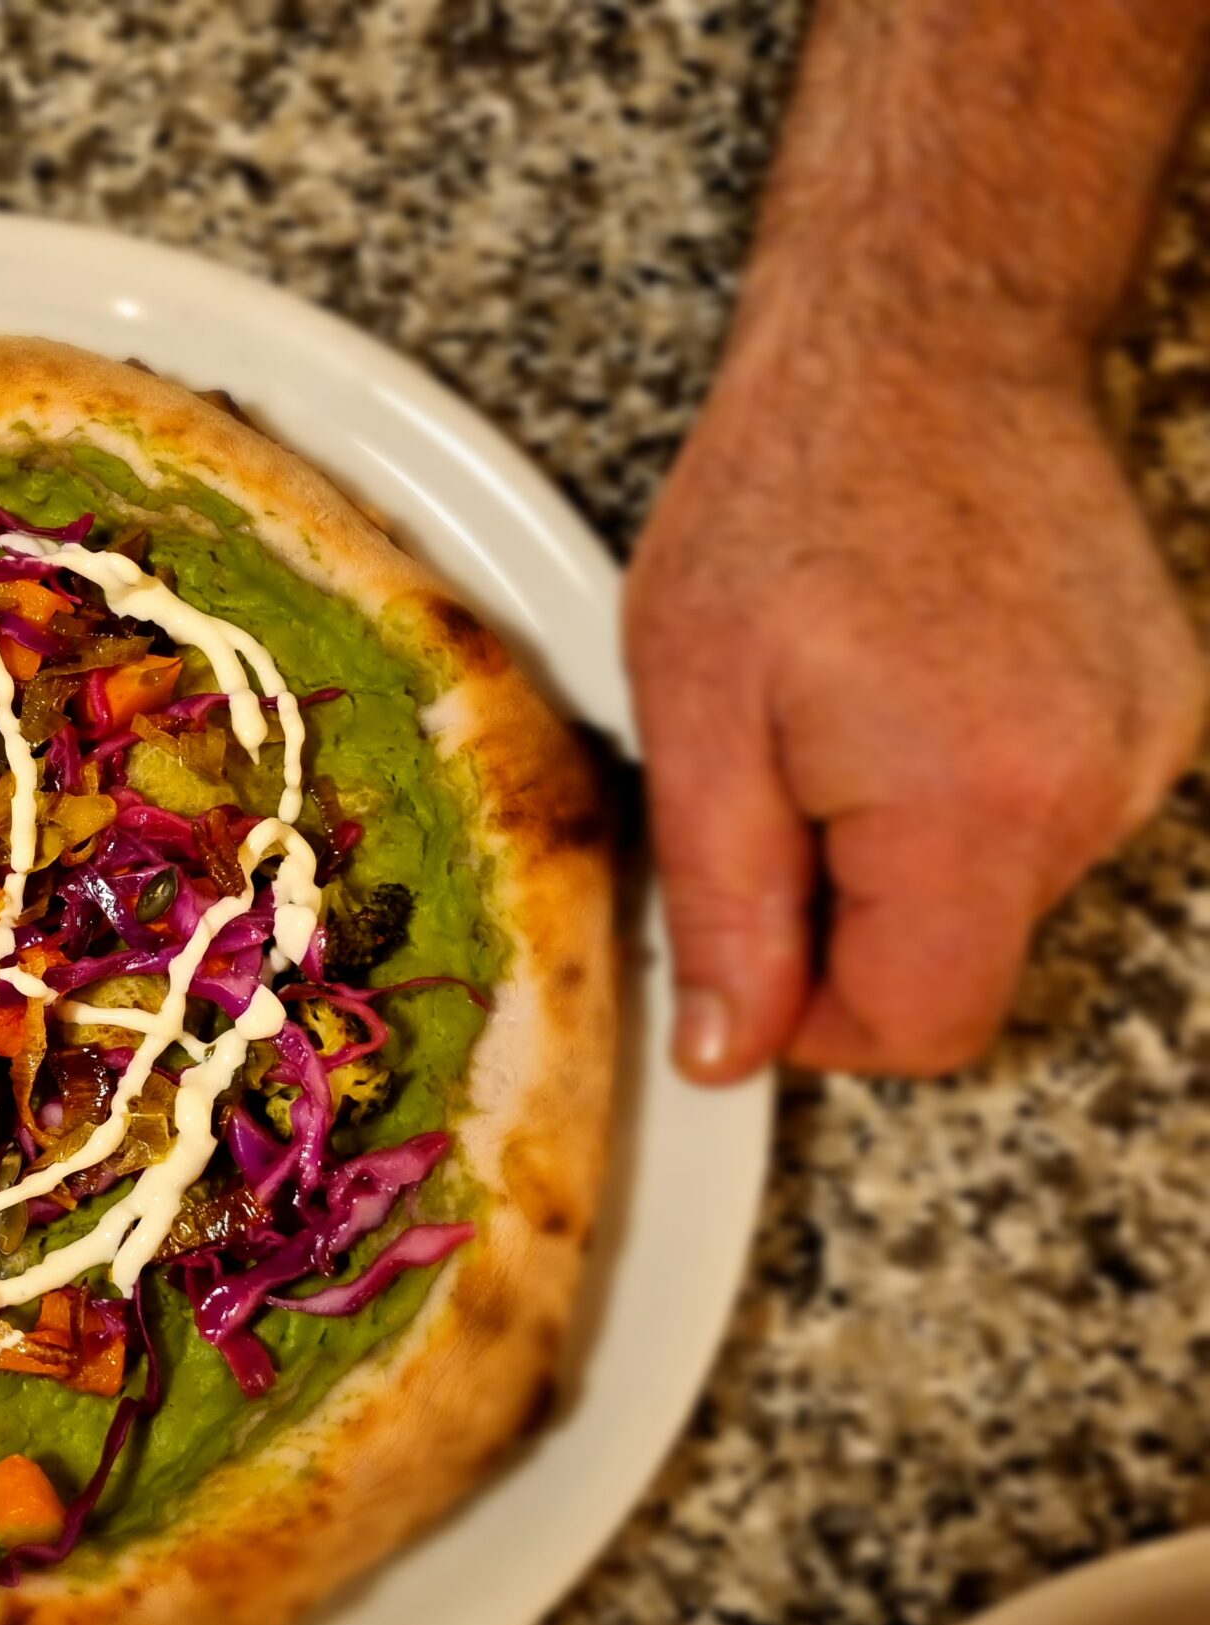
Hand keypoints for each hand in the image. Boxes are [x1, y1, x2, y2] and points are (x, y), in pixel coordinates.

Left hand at [626, 309, 1202, 1081]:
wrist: (923, 344)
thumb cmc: (789, 497)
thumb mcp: (693, 712)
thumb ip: (723, 904)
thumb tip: (728, 1054)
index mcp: (978, 805)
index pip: (921, 1028)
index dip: (811, 1019)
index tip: (752, 938)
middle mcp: (1096, 787)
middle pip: (958, 964)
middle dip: (847, 915)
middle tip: (780, 783)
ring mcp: (1145, 744)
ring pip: (994, 895)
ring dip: (901, 848)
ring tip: (844, 716)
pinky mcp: (1158, 707)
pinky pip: (1041, 817)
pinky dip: (962, 792)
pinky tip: (914, 691)